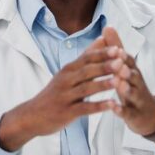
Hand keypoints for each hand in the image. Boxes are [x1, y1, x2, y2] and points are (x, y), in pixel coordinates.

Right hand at [0, 30, 119, 151]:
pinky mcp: (67, 112)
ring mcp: (66, 97)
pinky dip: (98, 106)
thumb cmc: (55, 93)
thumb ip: (85, 57)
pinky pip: (84, 108)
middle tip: (121, 61)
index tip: (118, 48)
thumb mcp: (67, 73)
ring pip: (86, 89)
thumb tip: (101, 39)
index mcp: (68, 70)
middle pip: (87, 71)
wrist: (33, 115)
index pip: (86, 58)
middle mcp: (66, 81)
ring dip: (103, 84)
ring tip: (119, 81)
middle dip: (104, 66)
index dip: (102, 54)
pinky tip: (112, 105)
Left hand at [104, 29, 154, 152]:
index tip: (113, 43)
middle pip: (133, 74)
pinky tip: (113, 107)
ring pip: (133, 92)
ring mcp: (137, 99)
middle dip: (126, 68)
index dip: (121, 51)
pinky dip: (121, 110)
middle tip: (118, 63)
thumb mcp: (125, 67)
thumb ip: (117, 48)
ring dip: (126, 87)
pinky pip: (128, 112)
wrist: (150, 115)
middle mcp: (137, 83)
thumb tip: (108, 27)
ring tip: (118, 83)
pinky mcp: (134, 114)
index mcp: (132, 71)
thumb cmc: (133, 87)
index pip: (127, 59)